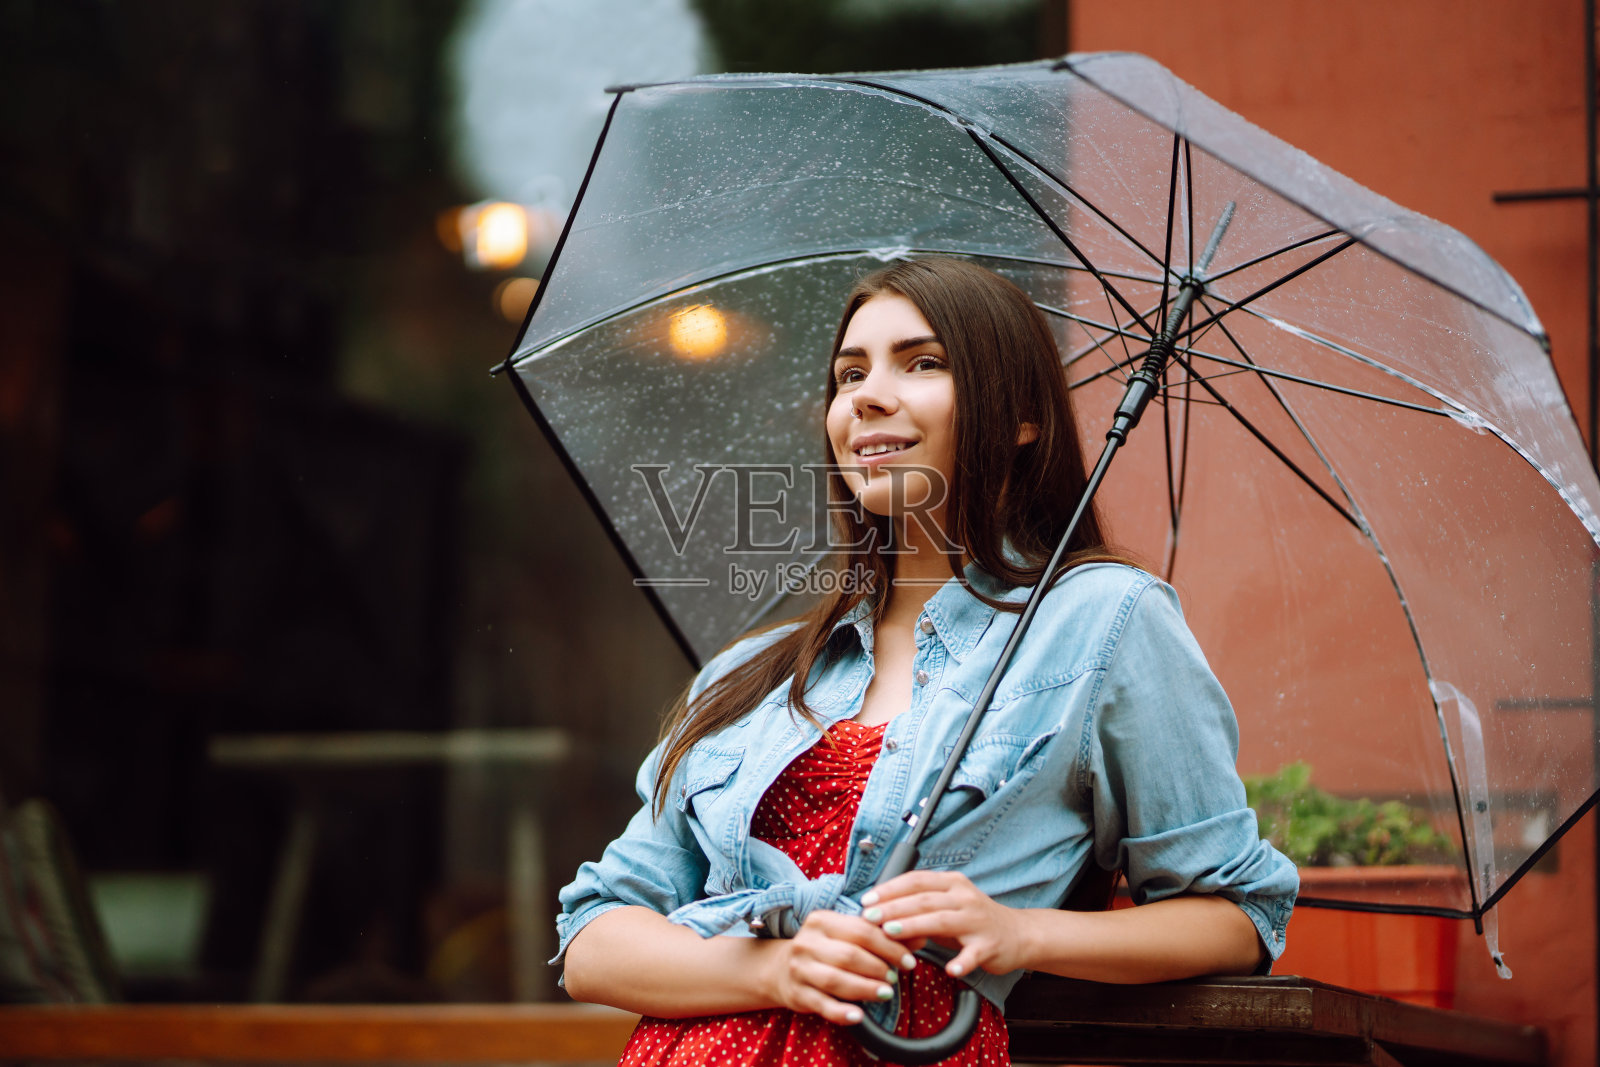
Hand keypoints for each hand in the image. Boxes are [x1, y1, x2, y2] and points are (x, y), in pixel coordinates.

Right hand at [766, 909, 919, 1025]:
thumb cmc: (826, 949)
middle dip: (878, 968)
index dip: (889, 946)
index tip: (909, 960)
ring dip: (865, 988)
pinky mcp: (797, 994)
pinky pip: (822, 1005)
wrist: (781, 969)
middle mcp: (807, 942)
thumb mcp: (849, 937)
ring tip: (886, 994)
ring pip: (836, 980)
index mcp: (822, 920)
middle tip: (896, 978)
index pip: (861, 931)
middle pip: (849, 955)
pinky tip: (859, 1016)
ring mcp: (799, 969)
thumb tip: (922, 936)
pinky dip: (842, 1012)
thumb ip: (884, 936)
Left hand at [860, 871, 1027, 978]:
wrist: (1016, 934)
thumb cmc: (972, 920)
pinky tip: (950, 969)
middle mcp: (965, 897)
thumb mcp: (945, 909)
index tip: (867, 900)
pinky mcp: (989, 945)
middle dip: (893, 908)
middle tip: (870, 917)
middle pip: (924, 900)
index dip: (890, 889)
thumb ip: (916, 913)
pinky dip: (961, 962)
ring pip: (941, 920)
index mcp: (952, 883)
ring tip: (891, 933)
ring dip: (914, 926)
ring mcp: (978, 920)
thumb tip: (882, 921)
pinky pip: (973, 954)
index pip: (916, 880)